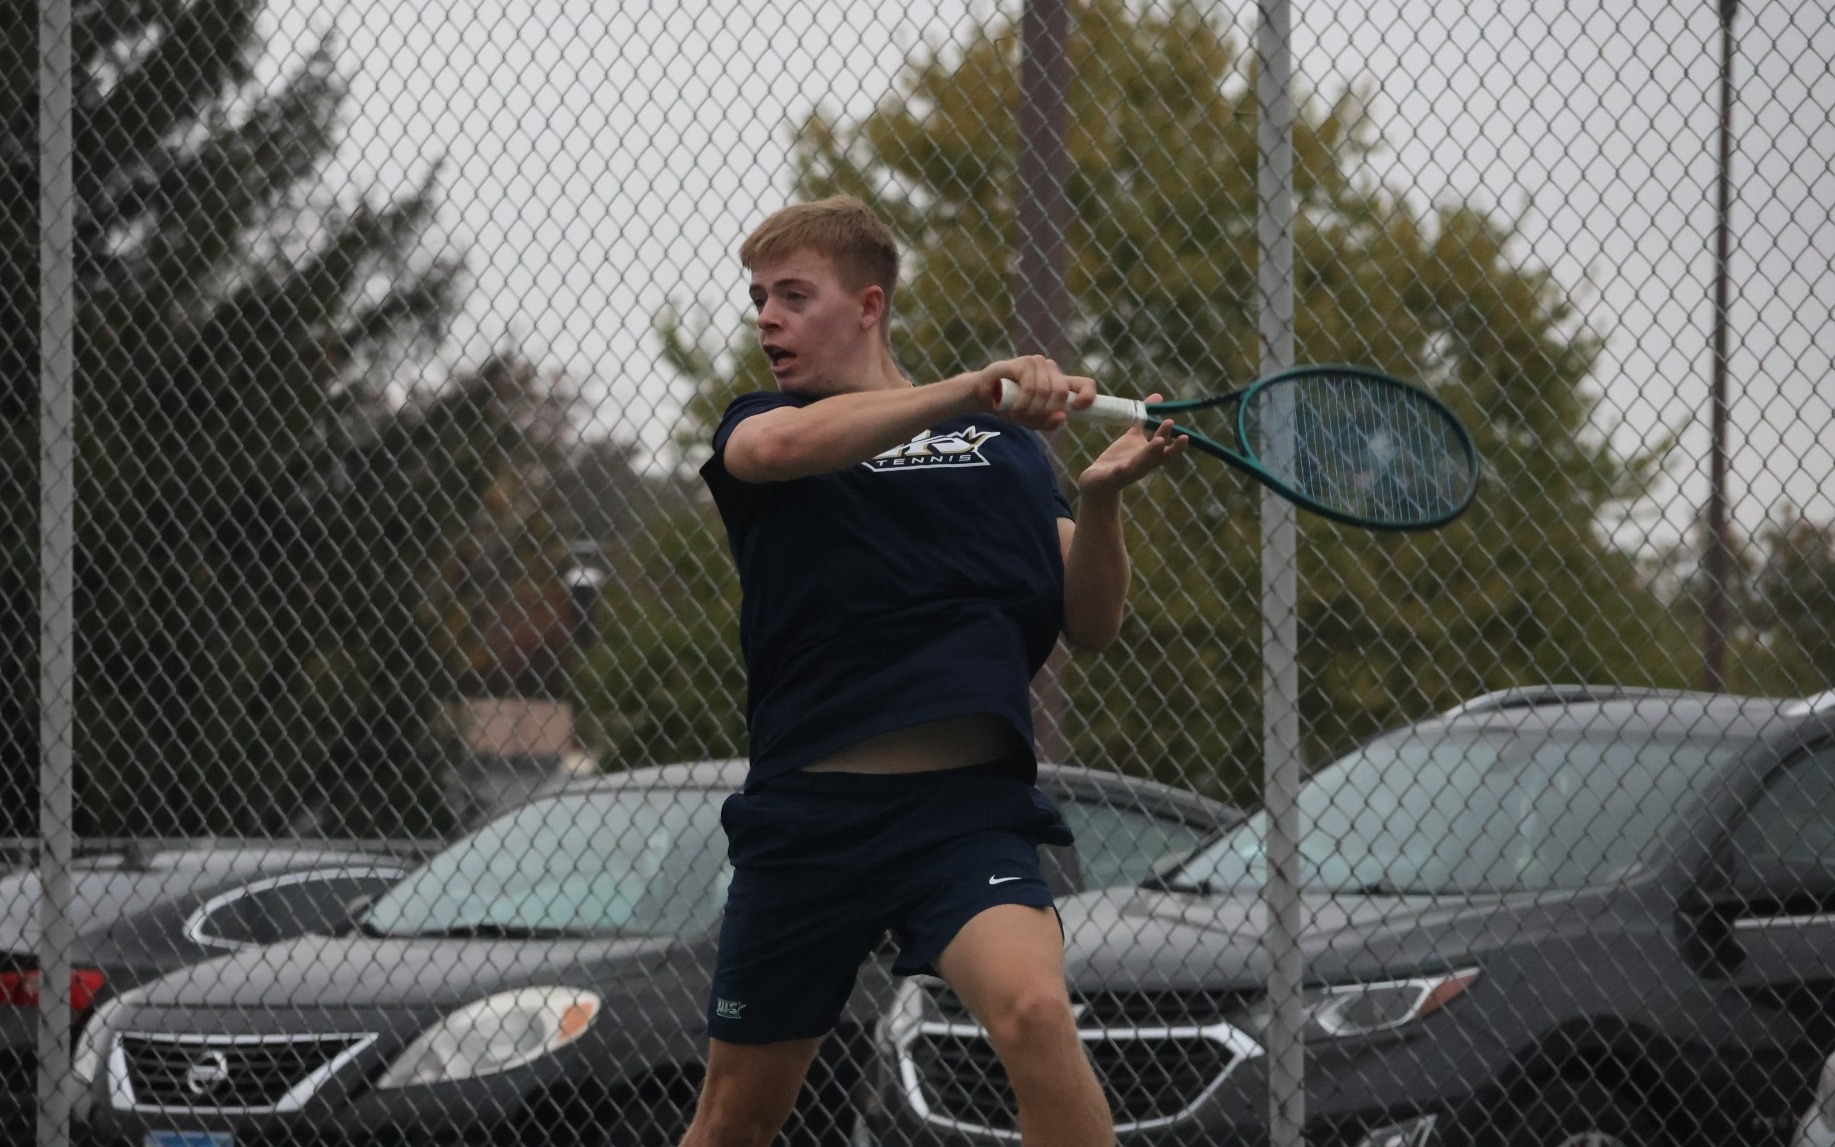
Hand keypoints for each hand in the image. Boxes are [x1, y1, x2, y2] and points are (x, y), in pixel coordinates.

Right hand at [966, 355, 1094, 429]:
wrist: (981, 396)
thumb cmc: (1009, 407)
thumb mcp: (1031, 420)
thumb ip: (1048, 422)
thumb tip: (1062, 417)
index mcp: (1059, 383)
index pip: (1085, 384)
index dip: (1087, 396)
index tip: (1077, 408)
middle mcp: (1051, 370)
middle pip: (1060, 392)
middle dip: (1044, 412)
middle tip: (1027, 420)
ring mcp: (1036, 363)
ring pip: (1044, 391)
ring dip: (1029, 410)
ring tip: (1015, 415)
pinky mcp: (1021, 362)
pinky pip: (1029, 387)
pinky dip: (1022, 403)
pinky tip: (1011, 406)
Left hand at [1077, 395, 1187, 495]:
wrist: (1099, 481)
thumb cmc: (1119, 458)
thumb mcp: (1133, 436)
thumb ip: (1144, 419)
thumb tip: (1159, 396)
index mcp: (1148, 455)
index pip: (1166, 451)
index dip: (1177, 445)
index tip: (1185, 435)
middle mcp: (1142, 464)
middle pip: (1158, 457)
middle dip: (1170, 448)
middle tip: (1182, 437)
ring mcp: (1127, 471)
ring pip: (1140, 464)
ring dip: (1150, 453)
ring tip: (1158, 441)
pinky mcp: (1110, 477)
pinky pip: (1116, 474)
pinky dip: (1119, 471)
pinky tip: (1121, 467)